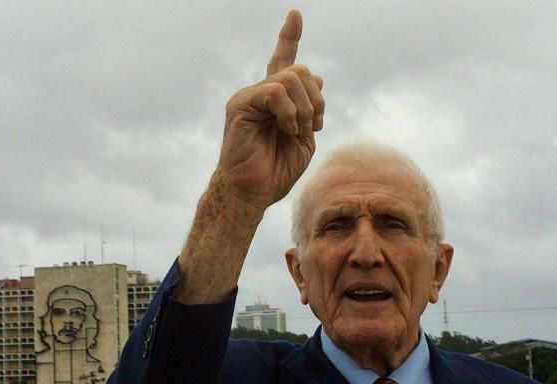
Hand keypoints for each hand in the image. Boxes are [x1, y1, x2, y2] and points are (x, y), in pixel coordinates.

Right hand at [215, 10, 324, 209]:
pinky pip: (275, 91)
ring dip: (304, 108)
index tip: (295, 14)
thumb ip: (310, 108)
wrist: (251, 193)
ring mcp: (248, 97)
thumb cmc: (274, 172)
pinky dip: (289, 112)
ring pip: (291, 78)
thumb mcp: (304, 137)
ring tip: (296, 132)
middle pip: (301, 70)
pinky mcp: (240, 104)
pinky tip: (285, 130)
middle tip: (312, 127)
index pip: (282, 61)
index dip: (289, 37)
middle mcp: (259, 94)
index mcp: (274, 101)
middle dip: (316, 99)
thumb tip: (315, 76)